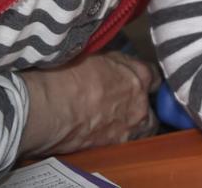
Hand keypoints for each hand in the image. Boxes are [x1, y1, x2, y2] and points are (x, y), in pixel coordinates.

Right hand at [18, 51, 160, 156]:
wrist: (47, 108)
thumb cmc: (65, 77)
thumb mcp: (94, 56)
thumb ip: (113, 64)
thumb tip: (110, 66)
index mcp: (138, 74)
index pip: (154, 76)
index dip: (143, 80)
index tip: (135, 82)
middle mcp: (140, 101)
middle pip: (152, 105)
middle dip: (142, 105)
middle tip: (127, 105)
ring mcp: (130, 125)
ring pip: (145, 127)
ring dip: (136, 125)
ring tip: (119, 124)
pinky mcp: (115, 145)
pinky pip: (127, 143)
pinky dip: (120, 140)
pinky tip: (106, 136)